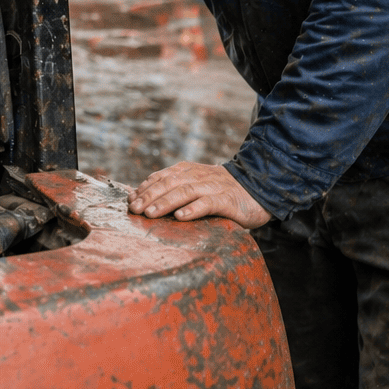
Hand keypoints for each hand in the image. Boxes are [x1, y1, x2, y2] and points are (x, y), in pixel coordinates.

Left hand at [127, 162, 271, 228]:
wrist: (258, 188)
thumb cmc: (221, 191)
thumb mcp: (196, 185)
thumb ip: (174, 188)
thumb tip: (143, 198)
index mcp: (187, 171)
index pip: (161, 177)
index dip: (144, 188)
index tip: (130, 200)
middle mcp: (198, 176)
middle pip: (169, 183)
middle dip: (149, 196)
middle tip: (134, 209)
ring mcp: (212, 186)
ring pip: (185, 192)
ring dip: (165, 202)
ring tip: (150, 213)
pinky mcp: (227, 199)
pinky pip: (208, 203)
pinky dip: (193, 209)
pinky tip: (181, 217)